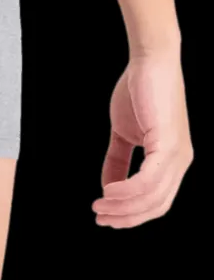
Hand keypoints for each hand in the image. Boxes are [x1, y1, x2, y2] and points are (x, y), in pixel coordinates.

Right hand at [92, 53, 192, 227]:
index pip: (156, 201)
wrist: (150, 62)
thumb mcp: (123, 133)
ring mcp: (177, 154)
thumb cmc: (138, 91)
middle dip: (126, 217)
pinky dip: (127, 190)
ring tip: (99, 206)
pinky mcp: (169, 143)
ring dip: (122, 206)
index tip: (105, 216)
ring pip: (152, 197)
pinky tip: (108, 191)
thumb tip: (107, 187)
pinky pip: (149, 179)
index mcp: (172, 161)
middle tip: (100, 218)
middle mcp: (180, 162)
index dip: (131, 214)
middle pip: (156, 206)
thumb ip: (117, 160)